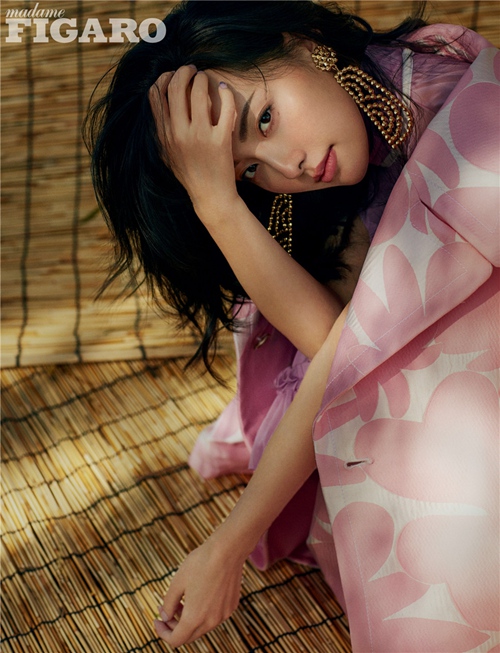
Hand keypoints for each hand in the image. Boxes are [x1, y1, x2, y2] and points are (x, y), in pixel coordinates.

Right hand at [148, 66, 239, 213]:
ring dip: (203, 78)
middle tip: (193, 70)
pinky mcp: (220, 141)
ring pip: (198, 91)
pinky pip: (224, 106)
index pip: (155, 94)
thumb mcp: (166, 153)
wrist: (210, 197)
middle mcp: (179, 133)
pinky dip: (225, 93)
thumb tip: (157, 100)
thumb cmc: (189, 174)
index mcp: (164, 135)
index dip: (164, 78)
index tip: (174, 75)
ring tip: (206, 79)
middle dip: (184, 71)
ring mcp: (199, 136)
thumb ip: (160, 129)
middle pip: (175, 86)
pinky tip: (224, 91)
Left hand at [153, 534, 244, 647]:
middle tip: (166, 609)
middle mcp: (211, 621)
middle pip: (189, 636)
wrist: (228, 550)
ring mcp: (223, 615)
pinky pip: (214, 616)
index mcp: (194, 618)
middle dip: (175, 626)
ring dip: (189, 619)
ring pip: (202, 626)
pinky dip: (204, 612)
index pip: (176, 640)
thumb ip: (168, 604)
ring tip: (182, 600)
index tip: (157, 620)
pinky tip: (200, 594)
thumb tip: (165, 617)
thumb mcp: (177, 582)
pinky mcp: (231, 606)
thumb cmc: (201, 563)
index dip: (163, 633)